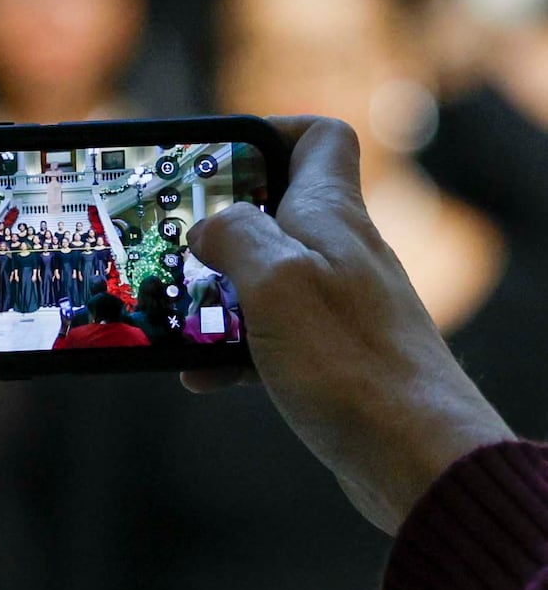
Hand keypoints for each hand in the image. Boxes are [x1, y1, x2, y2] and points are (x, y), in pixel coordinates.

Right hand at [184, 117, 512, 533]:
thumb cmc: (349, 363)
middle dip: (218, 220)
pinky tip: (199, 374)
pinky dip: (230, 347)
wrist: (415, 458)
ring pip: (265, 276)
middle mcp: (340, 253)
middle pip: (278, 207)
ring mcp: (338, 306)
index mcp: (331, 217)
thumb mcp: (275, 280)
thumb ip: (235, 235)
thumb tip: (209, 226)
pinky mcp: (332, 357)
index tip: (217, 158)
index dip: (270, 131)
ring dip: (215, 289)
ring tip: (174, 310)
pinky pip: (269, 335)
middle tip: (172, 238)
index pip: (319, 139)